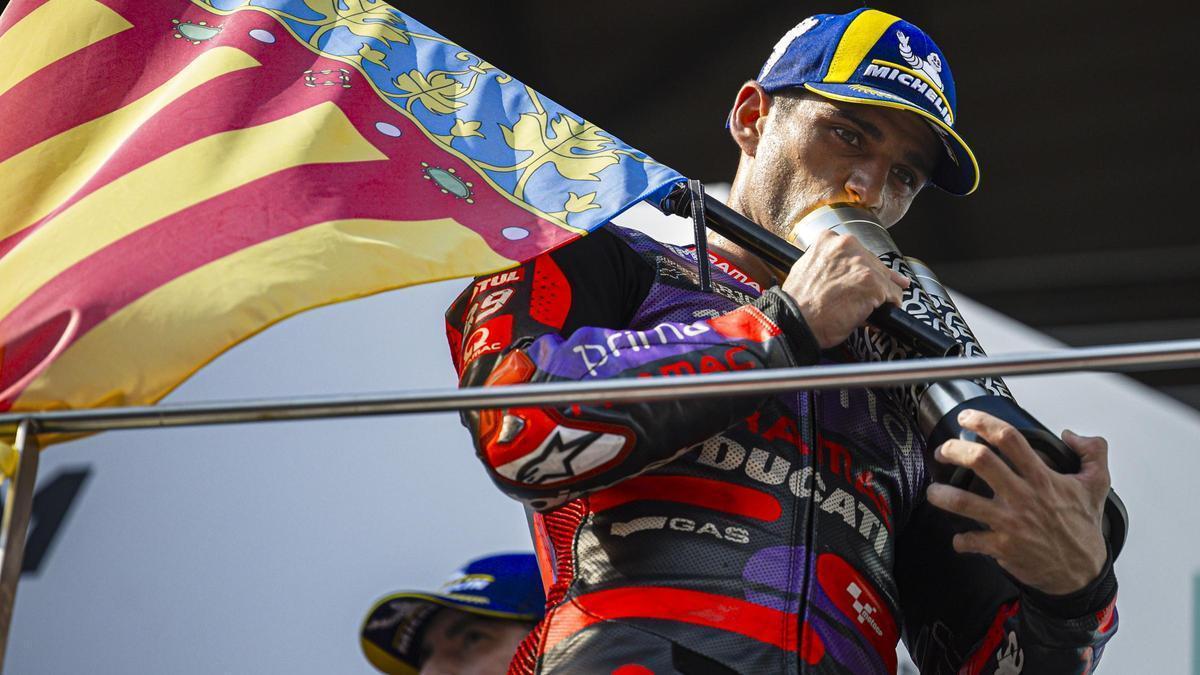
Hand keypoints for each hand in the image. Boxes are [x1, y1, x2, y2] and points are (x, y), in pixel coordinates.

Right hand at [780, 230, 908, 348]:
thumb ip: (826, 264)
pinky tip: (881, 314)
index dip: (861, 267)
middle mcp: (846, 245)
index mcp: (827, 240)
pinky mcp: (873, 283)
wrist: (795, 321)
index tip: (863, 277)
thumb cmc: (796, 303)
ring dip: (883, 293)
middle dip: (876, 279)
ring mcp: (861, 264)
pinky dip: (890, 306)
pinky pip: (893, 295)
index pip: (855, 251)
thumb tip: (843, 275)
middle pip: (874, 263)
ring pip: (886, 278)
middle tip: (874, 295)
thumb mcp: (806, 270)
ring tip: (878, 306)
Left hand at [925, 410, 1109, 594]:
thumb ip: (1093, 452)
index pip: (1010, 439)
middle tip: (942, 451)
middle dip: (954, 450)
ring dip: (942, 495)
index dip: (984, 423)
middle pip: (981, 461)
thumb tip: (1070, 435)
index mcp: (1042, 478)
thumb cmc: (1083, 529)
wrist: (1083, 574)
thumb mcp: (1097, 485)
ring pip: (964, 502)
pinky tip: (959, 537)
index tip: (967, 418)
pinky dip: (960, 539)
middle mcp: (1023, 497)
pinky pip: (970, 540)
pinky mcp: (1003, 547)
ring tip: (933, 491)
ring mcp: (1010, 522)